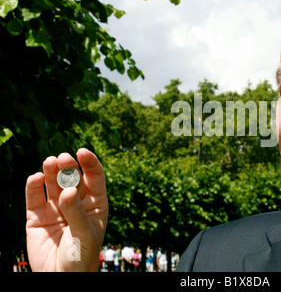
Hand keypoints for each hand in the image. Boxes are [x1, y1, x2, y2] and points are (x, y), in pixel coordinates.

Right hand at [25, 148, 107, 270]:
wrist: (60, 279)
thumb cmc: (81, 257)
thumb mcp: (85, 234)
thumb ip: (76, 212)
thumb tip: (69, 190)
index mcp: (95, 204)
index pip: (95, 178)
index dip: (89, 163)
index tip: (82, 152)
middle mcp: (76, 202)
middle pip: (73, 177)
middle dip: (69, 166)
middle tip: (63, 158)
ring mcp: (56, 208)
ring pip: (53, 184)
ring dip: (51, 171)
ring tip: (50, 162)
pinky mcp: (36, 216)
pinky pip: (34, 197)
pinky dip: (33, 186)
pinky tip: (36, 178)